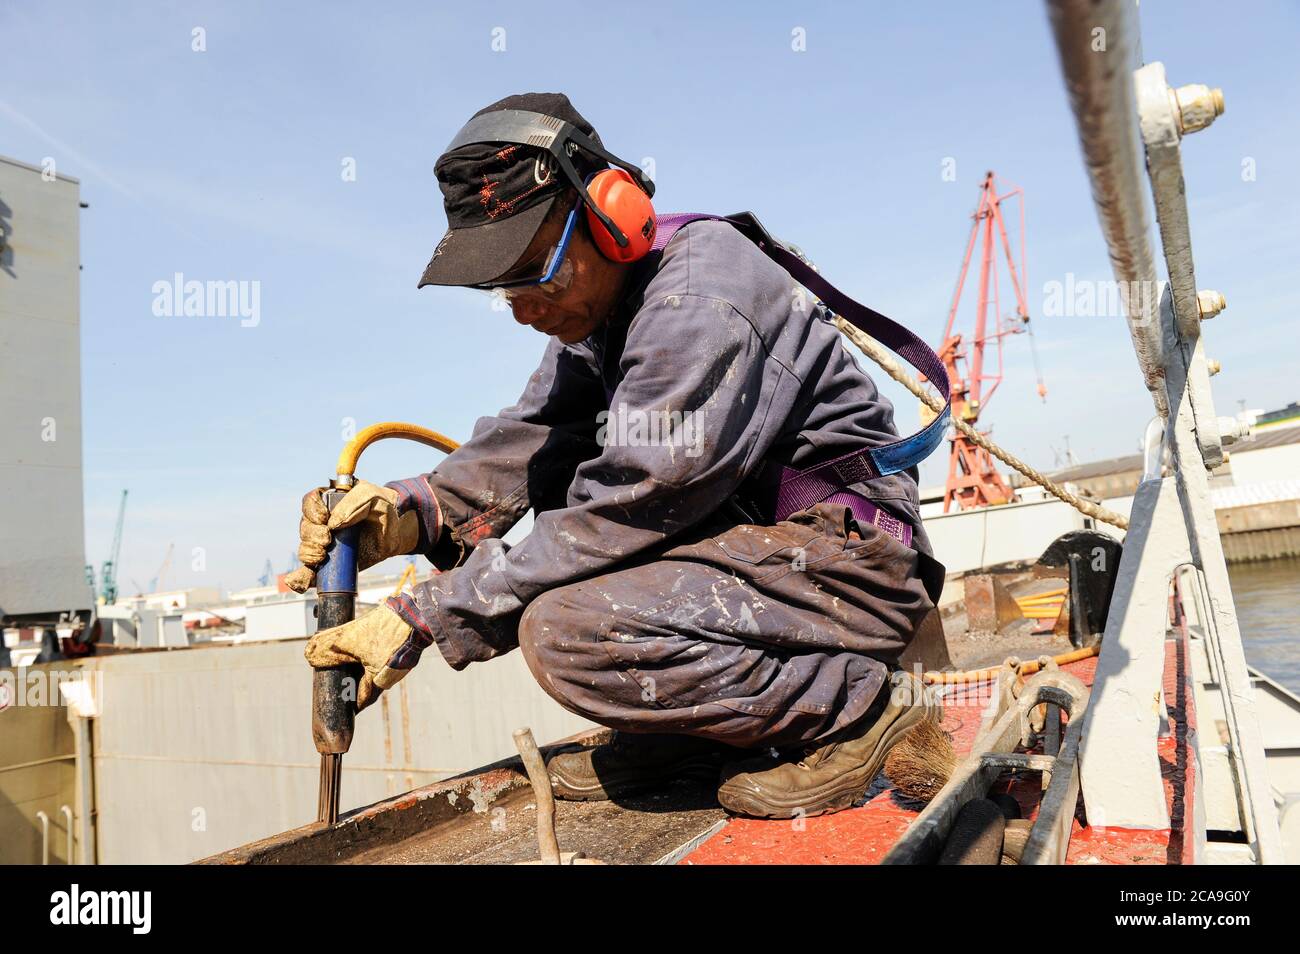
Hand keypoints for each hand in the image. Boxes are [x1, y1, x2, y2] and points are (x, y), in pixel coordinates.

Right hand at [285, 478, 433, 592]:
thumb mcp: (375, 498)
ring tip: (321, 556)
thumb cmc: (386, 511)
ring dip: (308, 554)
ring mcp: (324, 543)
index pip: (310, 502)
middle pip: (305, 527)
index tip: (324, 520)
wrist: (396, 536)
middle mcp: (322, 522)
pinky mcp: (328, 563)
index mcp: (330, 500)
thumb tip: (333, 523)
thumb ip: (355, 502)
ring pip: (304, 549)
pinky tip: (300, 582)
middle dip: (311, 536)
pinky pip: (307, 572)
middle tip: (327, 541)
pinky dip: (300, 578)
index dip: (312, 511)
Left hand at [304, 603, 416, 710]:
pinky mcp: (404, 650)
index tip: (338, 704)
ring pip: (376, 670)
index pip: (361, 700)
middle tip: (339, 675)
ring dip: (363, 665)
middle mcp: (392, 675)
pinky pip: (385, 658)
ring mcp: (400, 663)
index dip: (349, 703)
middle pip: (368, 684)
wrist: (415, 613)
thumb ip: (328, 648)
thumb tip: (310, 656)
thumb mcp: (349, 638)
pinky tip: (367, 641)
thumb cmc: (384, 630)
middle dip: (353, 681)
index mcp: (379, 680)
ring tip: (350, 654)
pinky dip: (373, 654)